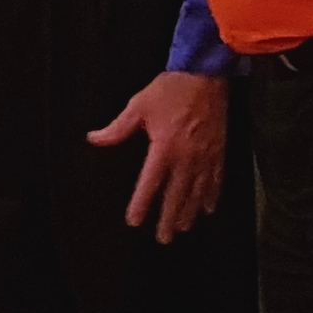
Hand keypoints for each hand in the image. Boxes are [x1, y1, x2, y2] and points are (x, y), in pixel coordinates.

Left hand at [92, 69, 226, 241]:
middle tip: (163, 238)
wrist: (206, 73)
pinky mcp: (218, 150)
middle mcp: (186, 157)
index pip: (150, 184)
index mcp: (164, 148)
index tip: (135, 220)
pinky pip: (215, 179)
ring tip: (182, 228)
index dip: (141, 204)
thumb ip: (117, 128)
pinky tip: (207, 208)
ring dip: (189, 212)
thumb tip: (93, 139)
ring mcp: (205, 156)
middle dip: (168, 219)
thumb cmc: (171, 88)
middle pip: (176, 195)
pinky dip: (211, 195)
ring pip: (196, 192)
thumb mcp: (139, 106)